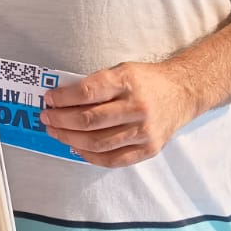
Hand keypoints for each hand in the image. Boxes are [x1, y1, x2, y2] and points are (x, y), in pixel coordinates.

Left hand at [41, 61, 197, 167]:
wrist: (183, 93)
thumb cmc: (147, 81)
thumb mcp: (122, 71)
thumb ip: (96, 84)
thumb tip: (61, 100)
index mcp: (128, 82)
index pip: (88, 92)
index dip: (63, 98)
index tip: (49, 99)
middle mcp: (137, 107)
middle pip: (89, 120)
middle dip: (61, 120)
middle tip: (47, 118)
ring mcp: (144, 131)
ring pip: (97, 142)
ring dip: (70, 139)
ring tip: (56, 132)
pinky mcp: (149, 148)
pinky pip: (113, 159)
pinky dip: (90, 156)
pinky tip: (76, 148)